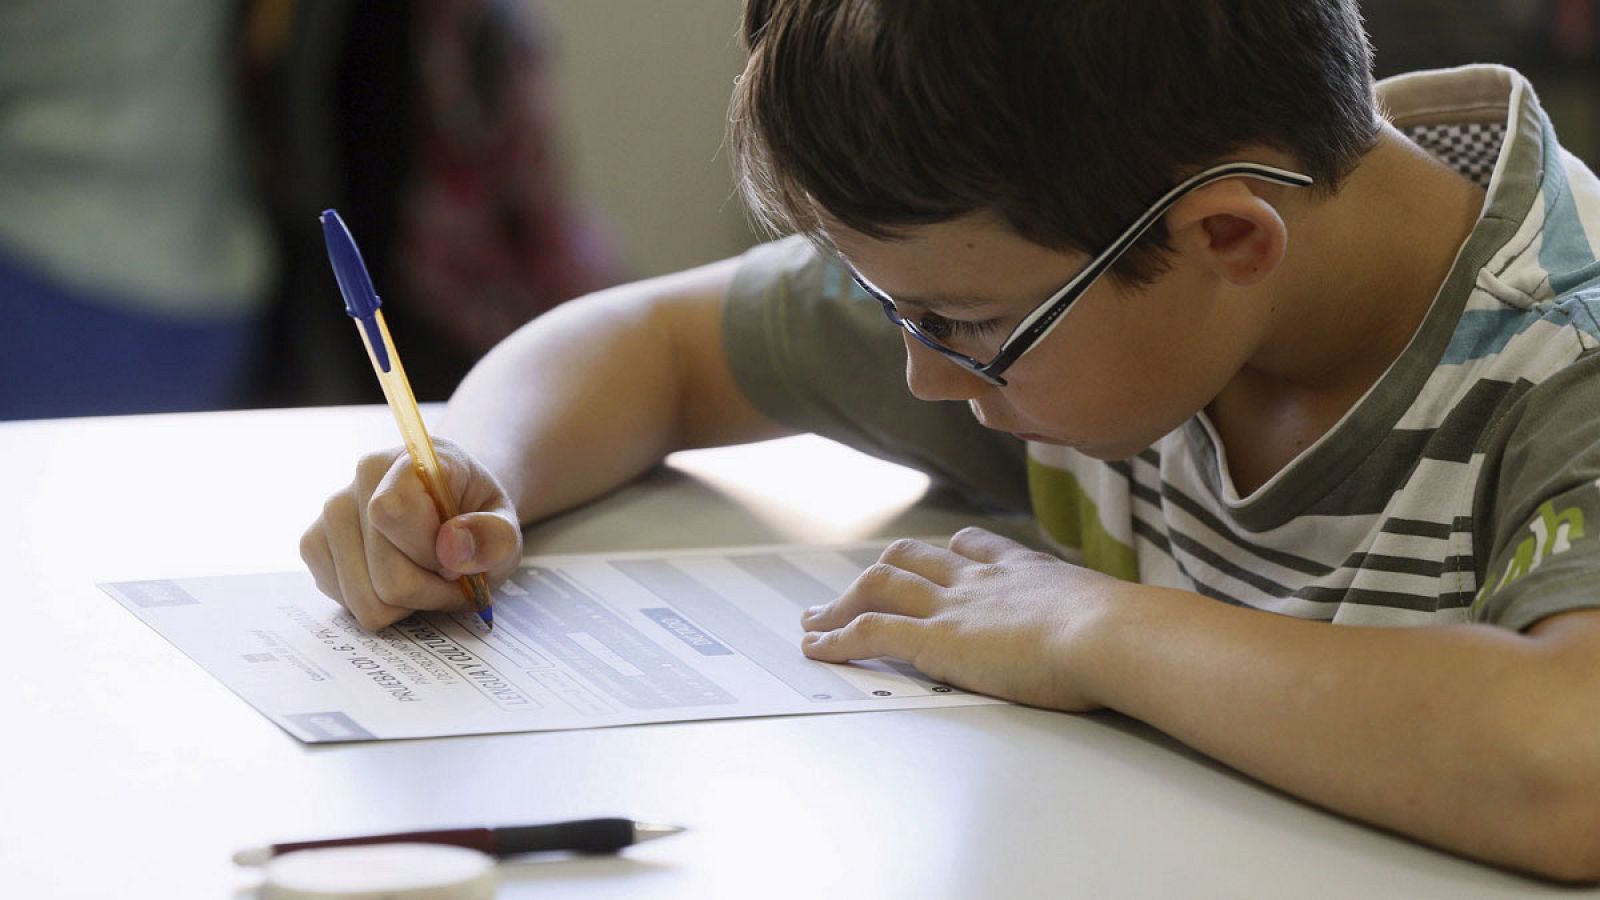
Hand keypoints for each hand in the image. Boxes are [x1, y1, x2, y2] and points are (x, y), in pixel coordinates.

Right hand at [300, 438, 522, 630]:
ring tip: (427, 577)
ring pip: (364, 599)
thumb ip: (494, 536)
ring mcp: (331, 511)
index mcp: (413, 459)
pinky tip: (399, 577)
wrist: (452, 508)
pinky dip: (380, 605)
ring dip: (407, 604)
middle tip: (451, 577)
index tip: (457, 558)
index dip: (431, 554)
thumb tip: (451, 547)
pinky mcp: (314, 545)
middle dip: (429, 591)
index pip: (392, 514)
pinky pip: (346, 604)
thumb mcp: (508, 528)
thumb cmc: (478, 519)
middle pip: (384, 575)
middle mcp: (362, 477)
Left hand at [801, 527, 1125, 710]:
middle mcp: (981, 578)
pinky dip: (837, 639)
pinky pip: (871, 632)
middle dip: (877, 572)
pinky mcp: (936, 640)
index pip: (970, 546)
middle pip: (912, 558)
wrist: (1113, 634)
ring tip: (814, 621)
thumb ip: (1105, 620)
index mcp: (1024, 569)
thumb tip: (1137, 635)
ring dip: (841, 604)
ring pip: (879, 586)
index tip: (928, 559)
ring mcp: (954, 605)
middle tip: (852, 590)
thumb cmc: (1127, 634)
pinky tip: (817, 649)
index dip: (942, 553)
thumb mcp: (1114, 614)